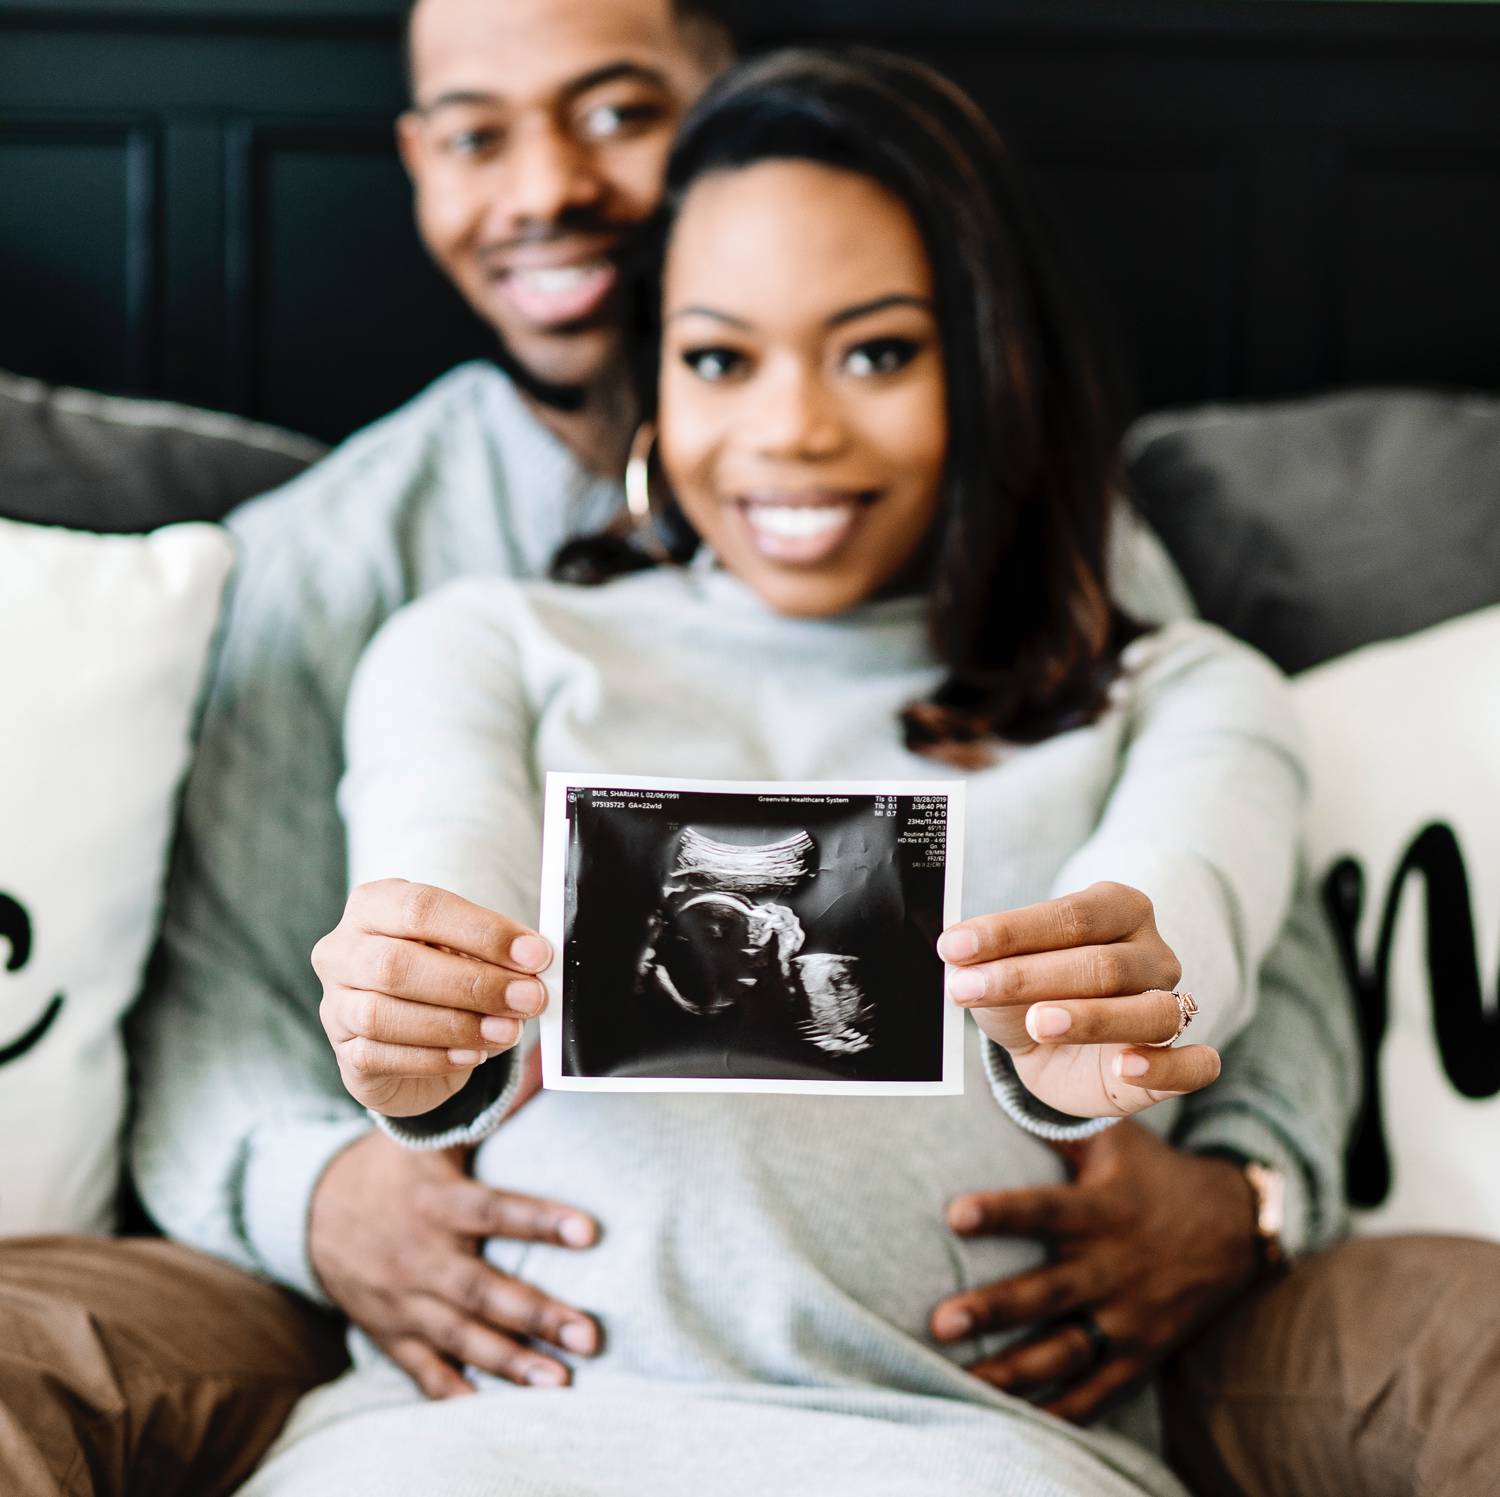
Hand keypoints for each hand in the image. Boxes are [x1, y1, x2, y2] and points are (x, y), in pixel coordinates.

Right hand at [309, 1130, 600, 1397]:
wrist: (311, 1209)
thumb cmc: (392, 1167)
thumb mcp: (433, 1133)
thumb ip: (497, 1106)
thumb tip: (545, 1057)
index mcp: (437, 1201)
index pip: (495, 1210)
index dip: (541, 1219)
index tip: (589, 1231)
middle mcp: (421, 1254)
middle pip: (483, 1288)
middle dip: (537, 1313)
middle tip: (589, 1334)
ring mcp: (403, 1299)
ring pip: (460, 1335)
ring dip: (511, 1361)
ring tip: (561, 1380)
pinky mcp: (389, 1331)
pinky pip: (422, 1367)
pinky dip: (453, 1391)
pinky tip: (490, 1409)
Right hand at [314, 878, 551, 1115]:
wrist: (412, 1036)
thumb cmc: (442, 976)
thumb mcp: (467, 951)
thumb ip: (493, 953)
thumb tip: (535, 964)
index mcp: (374, 904)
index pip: (422, 908)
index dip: (482, 932)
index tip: (535, 955)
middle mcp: (342, 950)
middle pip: (397, 963)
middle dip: (473, 983)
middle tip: (528, 998)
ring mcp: (335, 1003)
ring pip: (383, 1015)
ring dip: (456, 1025)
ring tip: (507, 1031)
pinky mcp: (343, 1052)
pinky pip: (381, 1056)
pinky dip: (434, 1058)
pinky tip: (473, 1055)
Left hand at [930, 1121, 1258, 1421]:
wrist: (1238, 1228)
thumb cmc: (1153, 1174)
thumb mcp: (1115, 1138)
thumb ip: (1059, 1118)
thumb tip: (1002, 1070)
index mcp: (1104, 1210)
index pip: (1045, 1210)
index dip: (1002, 1213)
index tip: (954, 1214)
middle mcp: (1115, 1266)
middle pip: (1050, 1292)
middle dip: (995, 1308)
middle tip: (941, 1321)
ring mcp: (1131, 1316)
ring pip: (1068, 1350)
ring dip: (1016, 1370)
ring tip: (965, 1384)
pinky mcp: (1143, 1352)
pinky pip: (1101, 1391)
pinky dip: (1065, 1410)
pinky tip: (1023, 1425)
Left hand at [939, 882, 1219, 1117]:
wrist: (1046, 1047)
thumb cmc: (1027, 991)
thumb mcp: (998, 968)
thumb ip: (986, 958)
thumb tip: (956, 955)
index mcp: (1117, 908)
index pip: (1070, 916)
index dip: (1010, 931)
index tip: (953, 947)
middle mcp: (1152, 953)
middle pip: (1101, 964)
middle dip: (1028, 978)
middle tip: (967, 989)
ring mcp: (1172, 1004)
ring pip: (1148, 1011)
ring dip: (1090, 1018)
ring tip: (1040, 1024)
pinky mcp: (1178, 1061)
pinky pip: (1194, 1064)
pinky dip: (1166, 1065)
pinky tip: (1127, 1067)